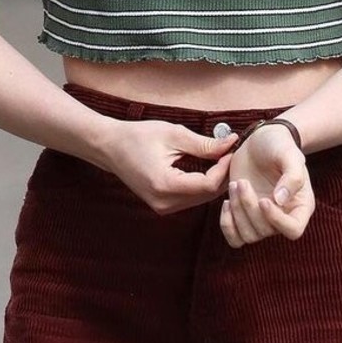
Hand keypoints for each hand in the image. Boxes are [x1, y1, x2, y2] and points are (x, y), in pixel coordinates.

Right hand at [101, 119, 236, 215]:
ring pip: (202, 199)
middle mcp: (164, 203)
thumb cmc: (137, 136)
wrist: (109, 147)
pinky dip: (204, 184)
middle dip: (223, 174)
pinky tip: (208, 167)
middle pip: (208, 195)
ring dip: (215, 180)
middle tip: (231, 152)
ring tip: (222, 158)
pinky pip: (192, 198)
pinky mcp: (163, 205)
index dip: (225, 168)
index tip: (232, 149)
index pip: (208, 185)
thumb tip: (232, 143)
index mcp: (165, 185)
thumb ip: (204, 143)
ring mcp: (163, 207)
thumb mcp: (173, 134)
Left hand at [220, 123, 313, 247]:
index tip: (263, 200)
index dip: (277, 221)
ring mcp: (262, 219)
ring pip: (248, 236)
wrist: (260, 140)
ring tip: (235, 185)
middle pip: (266, 231)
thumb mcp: (290, 154)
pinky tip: (226, 202)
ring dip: (237, 212)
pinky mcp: (244, 217)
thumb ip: (292, 176)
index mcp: (301, 206)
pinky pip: (235, 238)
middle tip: (242, 182)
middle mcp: (283, 217)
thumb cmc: (279, 145)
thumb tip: (280, 201)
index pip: (293, 230)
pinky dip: (227, 224)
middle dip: (249, 207)